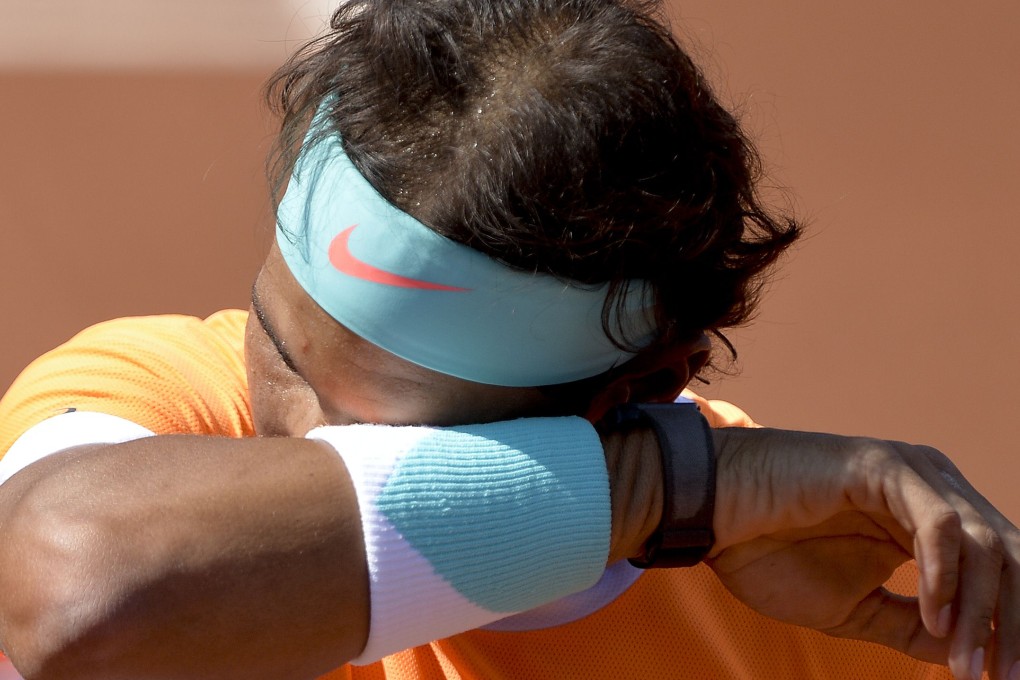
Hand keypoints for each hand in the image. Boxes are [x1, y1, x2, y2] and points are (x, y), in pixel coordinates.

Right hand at [707, 427, 1018, 679]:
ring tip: (968, 668)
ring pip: (985, 545)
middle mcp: (934, 492)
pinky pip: (939, 524)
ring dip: (985, 614)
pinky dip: (945, 576)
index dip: (1011, 630)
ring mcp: (912, 475)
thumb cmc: (770, 552)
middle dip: (1014, 627)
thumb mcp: (856, 608)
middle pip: (1011, 559)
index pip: (1003, 573)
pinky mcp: (883, 466)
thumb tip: (967, 656)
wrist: (710, 515)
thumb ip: (913, 628)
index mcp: (931, 521)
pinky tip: (936, 617)